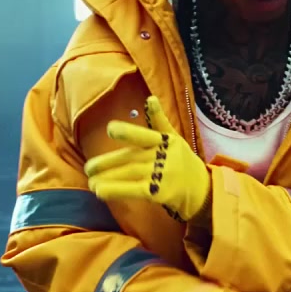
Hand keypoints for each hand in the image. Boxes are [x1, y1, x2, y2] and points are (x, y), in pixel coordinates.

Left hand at [84, 96, 210, 221]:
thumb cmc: (182, 161)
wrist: (202, 189)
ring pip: (128, 174)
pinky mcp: (159, 192)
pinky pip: (133, 191)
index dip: (127, 132)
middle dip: (106, 163)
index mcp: (164, 141)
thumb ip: (159, 121)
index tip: (110, 129)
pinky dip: (116, 191)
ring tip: (90, 180)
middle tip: (88, 168)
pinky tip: (100, 191)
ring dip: (107, 178)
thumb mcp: (173, 138)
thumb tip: (150, 99)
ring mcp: (161, 175)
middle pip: (129, 158)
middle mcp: (163, 156)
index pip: (144, 135)